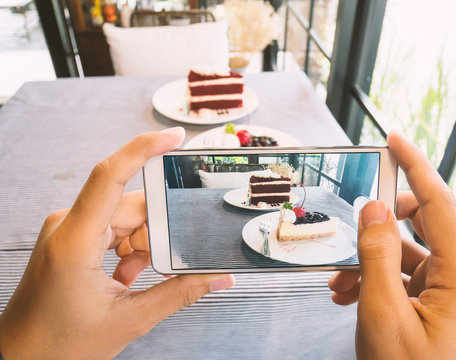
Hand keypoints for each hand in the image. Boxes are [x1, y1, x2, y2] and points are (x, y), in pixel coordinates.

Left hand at [0, 128, 234, 359]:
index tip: (174, 137)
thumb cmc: (60, 343)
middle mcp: (68, 226)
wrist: (22, 357)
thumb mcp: (129, 319)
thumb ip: (180, 294)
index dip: (143, 148)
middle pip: (131, 205)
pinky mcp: (71, 236)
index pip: (109, 175)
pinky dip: (128, 248)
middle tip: (167, 262)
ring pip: (125, 218)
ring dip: (142, 245)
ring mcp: (68, 230)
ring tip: (133, 280)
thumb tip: (218, 277)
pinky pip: (113, 228)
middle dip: (157, 231)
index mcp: (76, 241)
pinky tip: (125, 276)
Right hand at [329, 131, 455, 358]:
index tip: (394, 139)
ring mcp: (448, 293)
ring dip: (368, 261)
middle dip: (381, 225)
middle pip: (420, 226)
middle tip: (352, 223)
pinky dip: (374, 279)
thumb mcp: (382, 312)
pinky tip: (348, 295)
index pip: (438, 202)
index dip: (415, 166)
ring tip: (338, 282)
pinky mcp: (434, 306)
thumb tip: (375, 208)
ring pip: (404, 255)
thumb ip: (378, 254)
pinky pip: (402, 277)